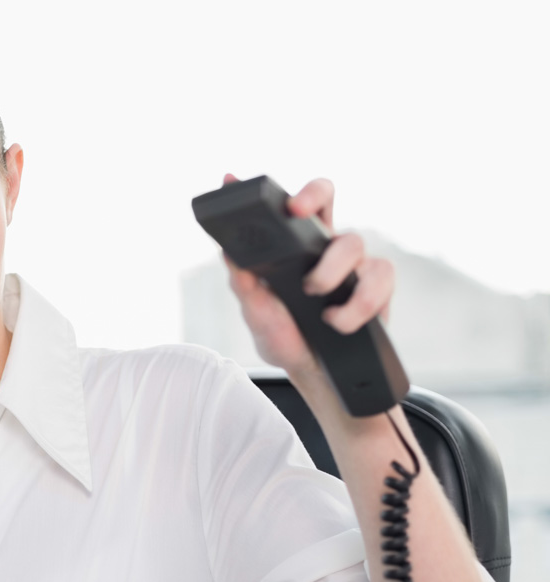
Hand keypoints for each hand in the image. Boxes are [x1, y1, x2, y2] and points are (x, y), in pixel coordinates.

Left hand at [220, 174, 395, 384]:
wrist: (314, 373)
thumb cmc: (284, 336)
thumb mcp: (256, 312)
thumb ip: (243, 282)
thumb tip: (226, 252)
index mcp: (293, 246)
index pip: (290, 205)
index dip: (272, 189)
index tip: (251, 185)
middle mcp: (324, 246)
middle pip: (326, 195)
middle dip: (312, 195)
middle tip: (296, 211)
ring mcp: (354, 263)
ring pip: (352, 242)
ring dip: (329, 271)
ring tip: (314, 296)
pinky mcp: (378, 287)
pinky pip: (378, 279)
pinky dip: (356, 304)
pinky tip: (337, 320)